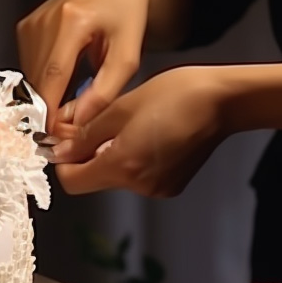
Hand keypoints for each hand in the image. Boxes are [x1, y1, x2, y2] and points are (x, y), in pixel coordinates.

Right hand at [16, 0, 151, 133]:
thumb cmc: (127, 14)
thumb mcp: (128, 54)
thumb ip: (105, 90)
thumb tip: (78, 121)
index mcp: (72, 20)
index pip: (53, 75)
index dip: (49, 110)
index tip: (53, 136)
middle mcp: (45, 18)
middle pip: (38, 78)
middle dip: (49, 107)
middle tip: (69, 125)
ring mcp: (32, 21)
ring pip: (31, 76)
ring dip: (47, 94)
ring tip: (72, 97)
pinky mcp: (25, 26)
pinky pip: (29, 65)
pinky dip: (44, 79)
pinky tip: (64, 77)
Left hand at [50, 67, 230, 196]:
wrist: (222, 101)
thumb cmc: (175, 94)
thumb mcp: (120, 107)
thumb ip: (85, 133)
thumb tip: (59, 149)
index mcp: (123, 165)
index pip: (72, 182)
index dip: (63, 160)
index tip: (66, 138)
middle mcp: (140, 185)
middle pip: (94, 179)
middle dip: (87, 152)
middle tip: (96, 121)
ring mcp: (158, 188)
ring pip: (116, 176)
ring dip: (110, 153)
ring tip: (128, 124)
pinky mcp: (172, 184)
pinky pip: (138, 176)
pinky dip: (133, 158)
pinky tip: (147, 134)